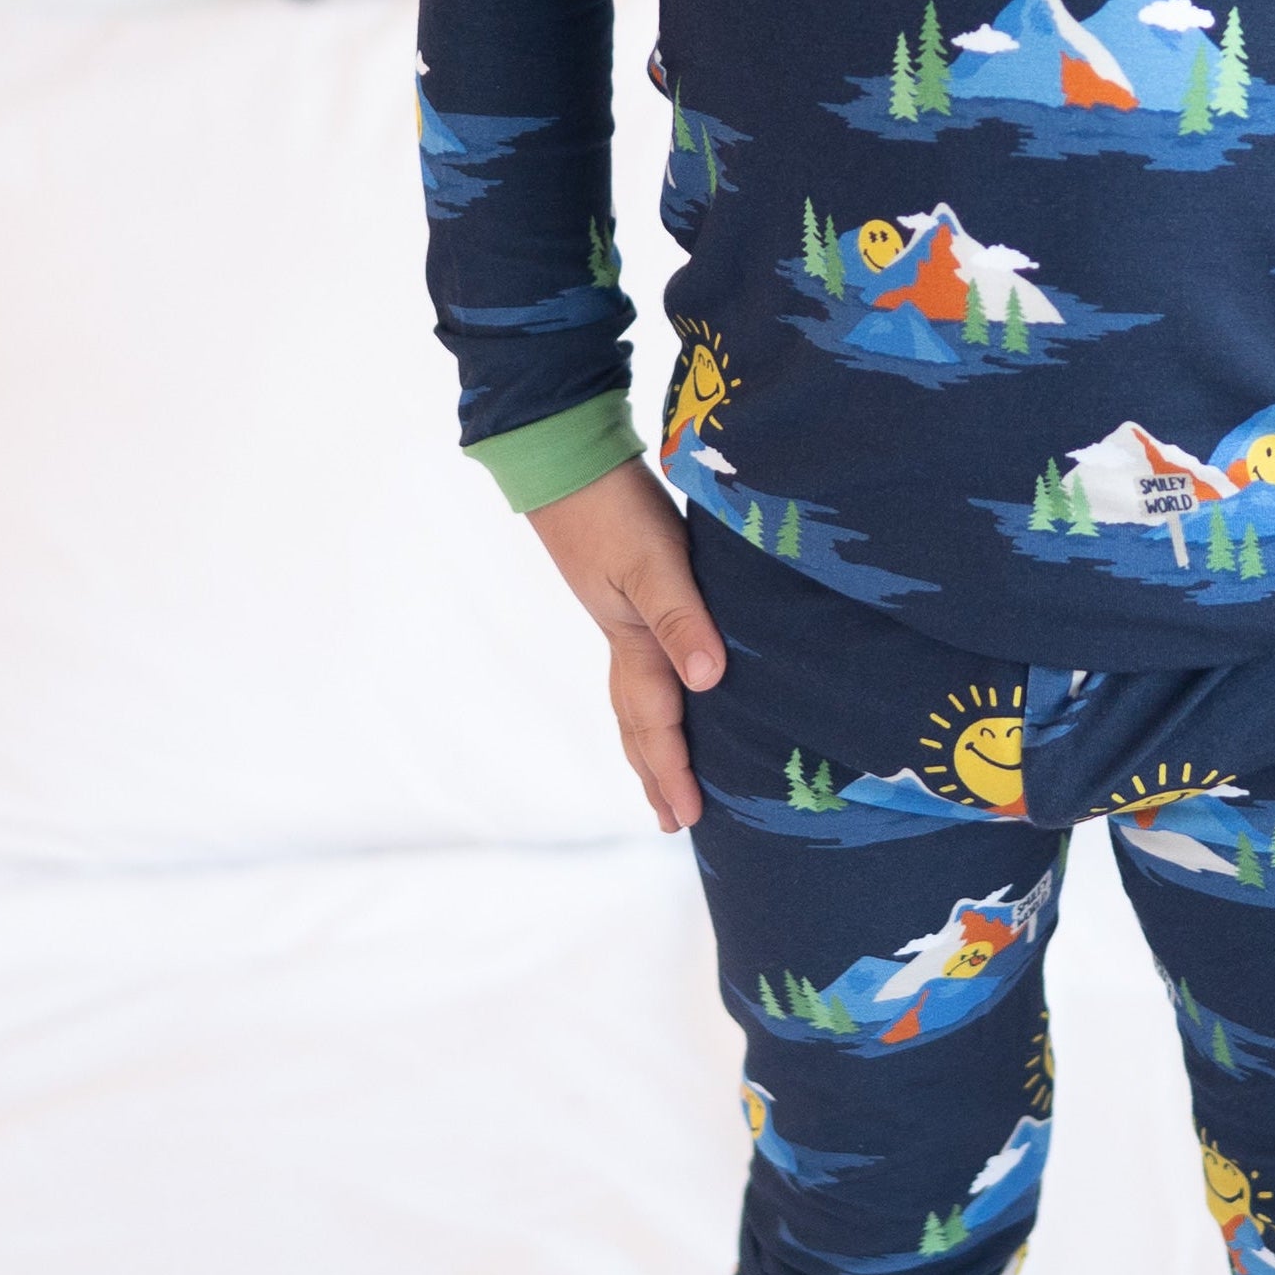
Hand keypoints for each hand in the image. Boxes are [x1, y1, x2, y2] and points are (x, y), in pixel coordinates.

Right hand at [524, 463, 724, 832]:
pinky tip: (670, 680)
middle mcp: (623, 637)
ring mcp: (620, 615)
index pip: (656, 723)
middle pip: (636, 722)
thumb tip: (709, 681)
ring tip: (663, 769)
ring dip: (648, 738)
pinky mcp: (625, 589)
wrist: (565, 455)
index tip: (688, 819)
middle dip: (655, 771)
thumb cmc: (611, 506)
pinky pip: (641, 661)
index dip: (673, 772)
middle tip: (672, 819)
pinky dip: (653, 690)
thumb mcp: (652, 561)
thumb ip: (681, 617)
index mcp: (632, 641)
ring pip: (634, 695)